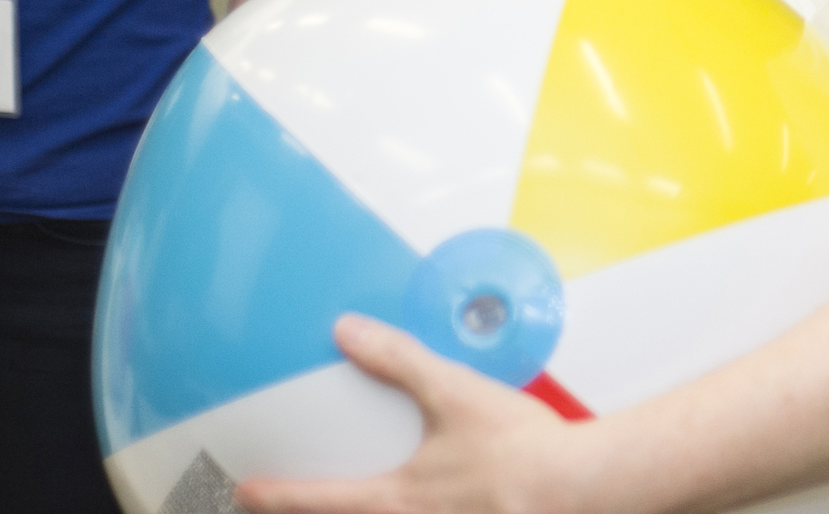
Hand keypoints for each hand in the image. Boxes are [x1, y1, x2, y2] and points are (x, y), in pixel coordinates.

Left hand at [235, 315, 584, 513]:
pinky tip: (423, 503)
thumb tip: (350, 333)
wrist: (582, 488)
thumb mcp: (454, 394)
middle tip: (279, 508)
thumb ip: (399, 361)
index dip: (278, 495)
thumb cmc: (522, 451)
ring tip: (351, 506)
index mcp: (399, 498)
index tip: (247, 490)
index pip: (320, 500)